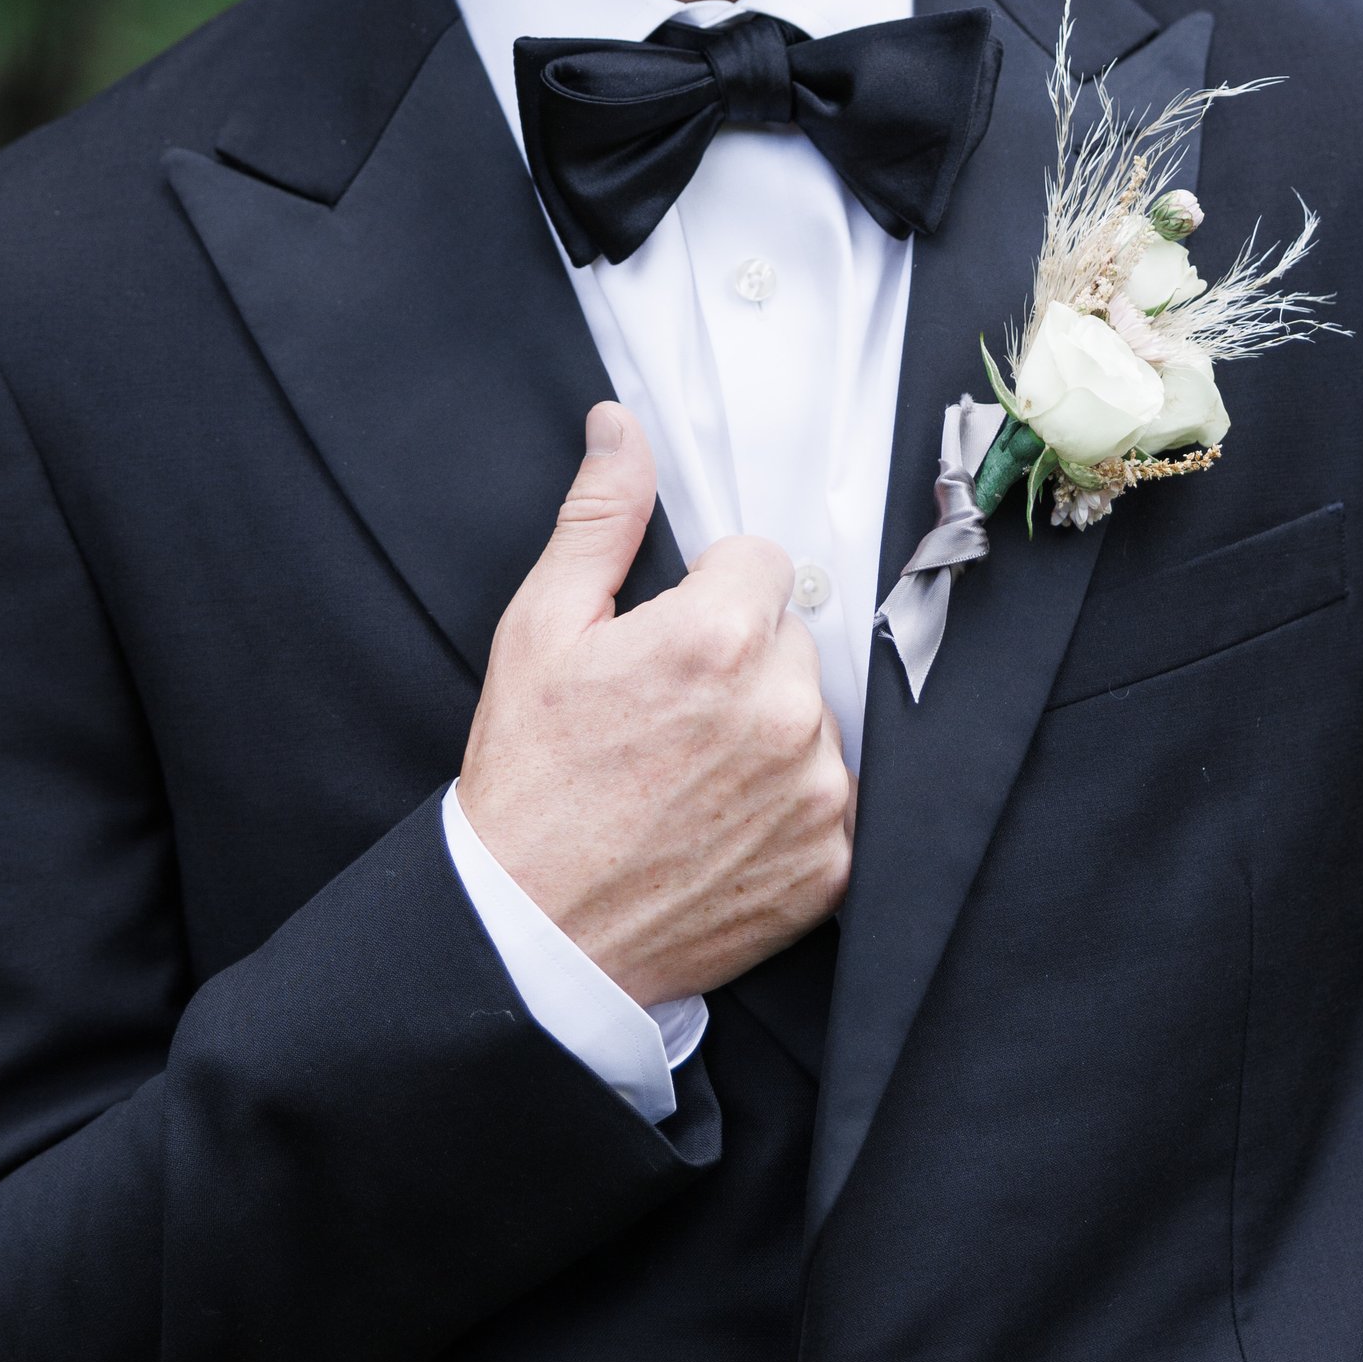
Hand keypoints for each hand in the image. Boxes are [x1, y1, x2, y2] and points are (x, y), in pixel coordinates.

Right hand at [457, 404, 853, 1005]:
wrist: (535, 933)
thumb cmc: (529, 779)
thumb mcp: (539, 632)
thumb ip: (599, 520)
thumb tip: (620, 427)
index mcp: (717, 639)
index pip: (760, 562)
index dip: (706, 594)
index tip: (664, 644)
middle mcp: (785, 711)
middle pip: (791, 638)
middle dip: (739, 660)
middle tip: (667, 715)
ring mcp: (817, 794)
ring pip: (814, 715)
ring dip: (769, 730)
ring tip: (690, 774)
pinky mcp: (833, 865)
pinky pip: (833, 799)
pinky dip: (789, 806)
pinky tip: (722, 822)